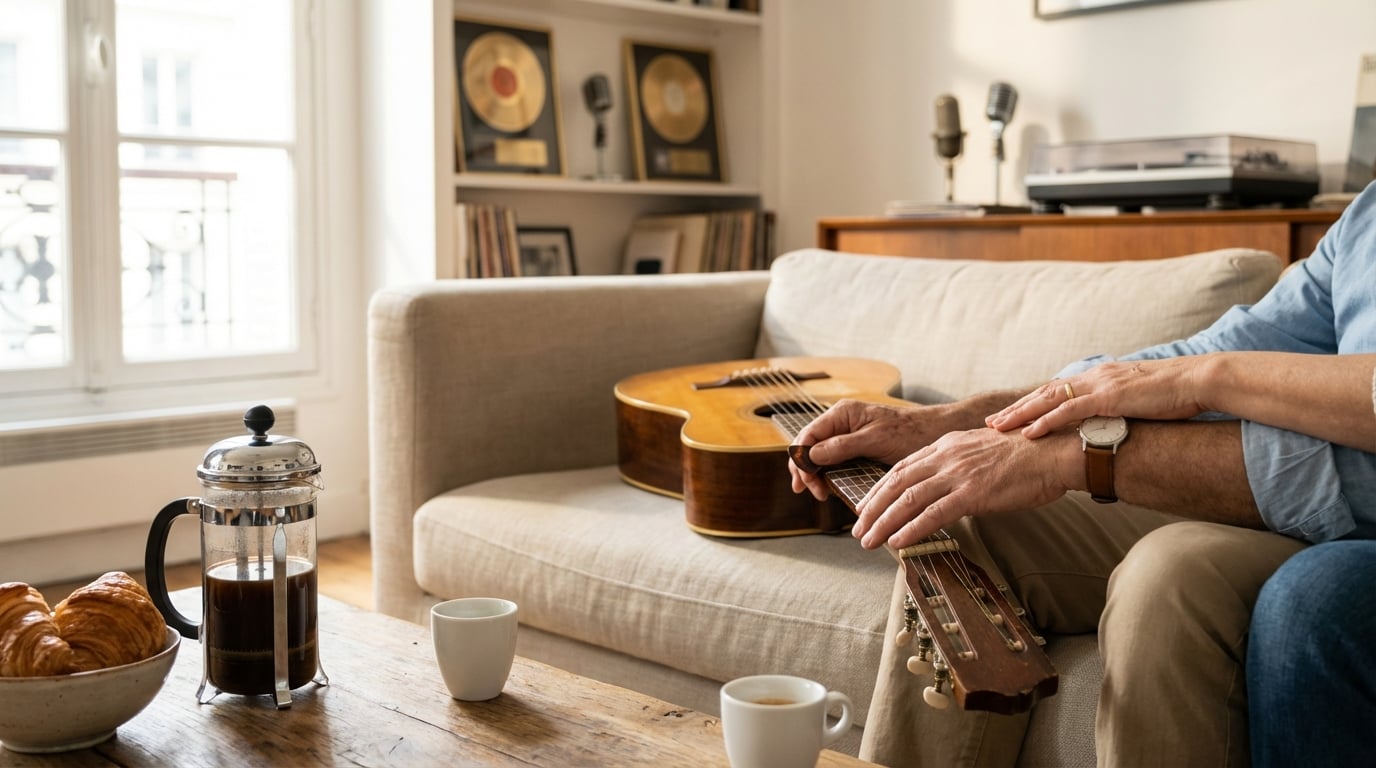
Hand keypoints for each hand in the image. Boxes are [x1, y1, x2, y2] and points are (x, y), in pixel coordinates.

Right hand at [789, 399, 952, 500]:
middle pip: (809, 446)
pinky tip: (830, 486)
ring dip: (815, 474)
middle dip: (805, 470)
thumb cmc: (911, 432)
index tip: (806, 484)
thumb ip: (842, 446)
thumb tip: (811, 456)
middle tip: (815, 493)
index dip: (801, 460)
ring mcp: (848, 434)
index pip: (807, 436)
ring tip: (821, 493)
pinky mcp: (856, 446)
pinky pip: (833, 459)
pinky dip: (827, 473)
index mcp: (842, 414)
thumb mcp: (875, 440)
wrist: (936, 432)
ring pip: (819, 454)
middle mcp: (841, 421)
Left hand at [852, 427, 1079, 549]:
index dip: (879, 489)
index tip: (865, 506)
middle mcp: (946, 456)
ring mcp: (958, 473)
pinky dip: (912, 529)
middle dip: (872, 508)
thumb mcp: (982, 451)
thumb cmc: (1027, 455)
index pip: (901, 467)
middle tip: (857, 529)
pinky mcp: (973, 493)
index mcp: (947, 445)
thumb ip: (959, 464)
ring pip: (908, 499)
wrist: (1055, 451)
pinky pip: (934, 513)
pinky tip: (897, 542)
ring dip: (884, 522)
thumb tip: (947, 485)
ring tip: (868, 541)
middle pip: (896, 482)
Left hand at [986, 358, 1209, 438]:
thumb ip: (1121, 410)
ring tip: (998, 428)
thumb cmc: (1177, 395)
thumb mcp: (1141, 401)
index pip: (1058, 391)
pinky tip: (1029, 433)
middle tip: (991, 423)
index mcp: (1101, 377)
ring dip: (1021, 415)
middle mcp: (1095, 377)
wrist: (1200, 380)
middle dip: (1016, 409)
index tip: (1011, 415)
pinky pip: (1070, 411)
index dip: (1032, 403)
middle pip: (1045, 393)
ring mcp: (1100, 385)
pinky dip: (1047, 421)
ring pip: (1049, 400)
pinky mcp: (1110, 397)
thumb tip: (1112, 425)